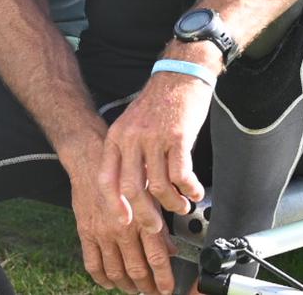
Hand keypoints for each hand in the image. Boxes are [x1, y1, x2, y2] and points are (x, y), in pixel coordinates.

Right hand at [68, 137, 177, 293]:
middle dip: (147, 287)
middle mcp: (122, 228)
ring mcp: (102, 233)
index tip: (167, 289)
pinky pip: (93, 264)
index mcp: (141, 217)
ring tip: (135, 290)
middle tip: (153, 292)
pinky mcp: (85, 233)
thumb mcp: (149, 193)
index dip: (163, 279)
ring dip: (127, 286)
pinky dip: (102, 278)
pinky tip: (110, 282)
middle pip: (137, 269)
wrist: (91, 159)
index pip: (156, 257)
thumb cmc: (122, 172)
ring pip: (116, 271)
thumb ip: (160, 222)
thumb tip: (171, 249)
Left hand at [101, 71, 212, 219]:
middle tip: (156, 227)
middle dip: (145, 215)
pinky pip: (181, 176)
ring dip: (173, 204)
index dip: (113, 205)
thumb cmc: (158, 104)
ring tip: (182, 206)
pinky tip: (195, 192)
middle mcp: (132, 138)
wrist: (180, 75)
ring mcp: (154, 138)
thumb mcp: (133, 126)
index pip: (107, 178)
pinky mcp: (178, 137)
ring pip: (159, 186)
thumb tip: (136, 193)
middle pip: (132, 189)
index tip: (124, 222)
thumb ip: (130, 155)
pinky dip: (190, 190)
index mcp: (117, 137)